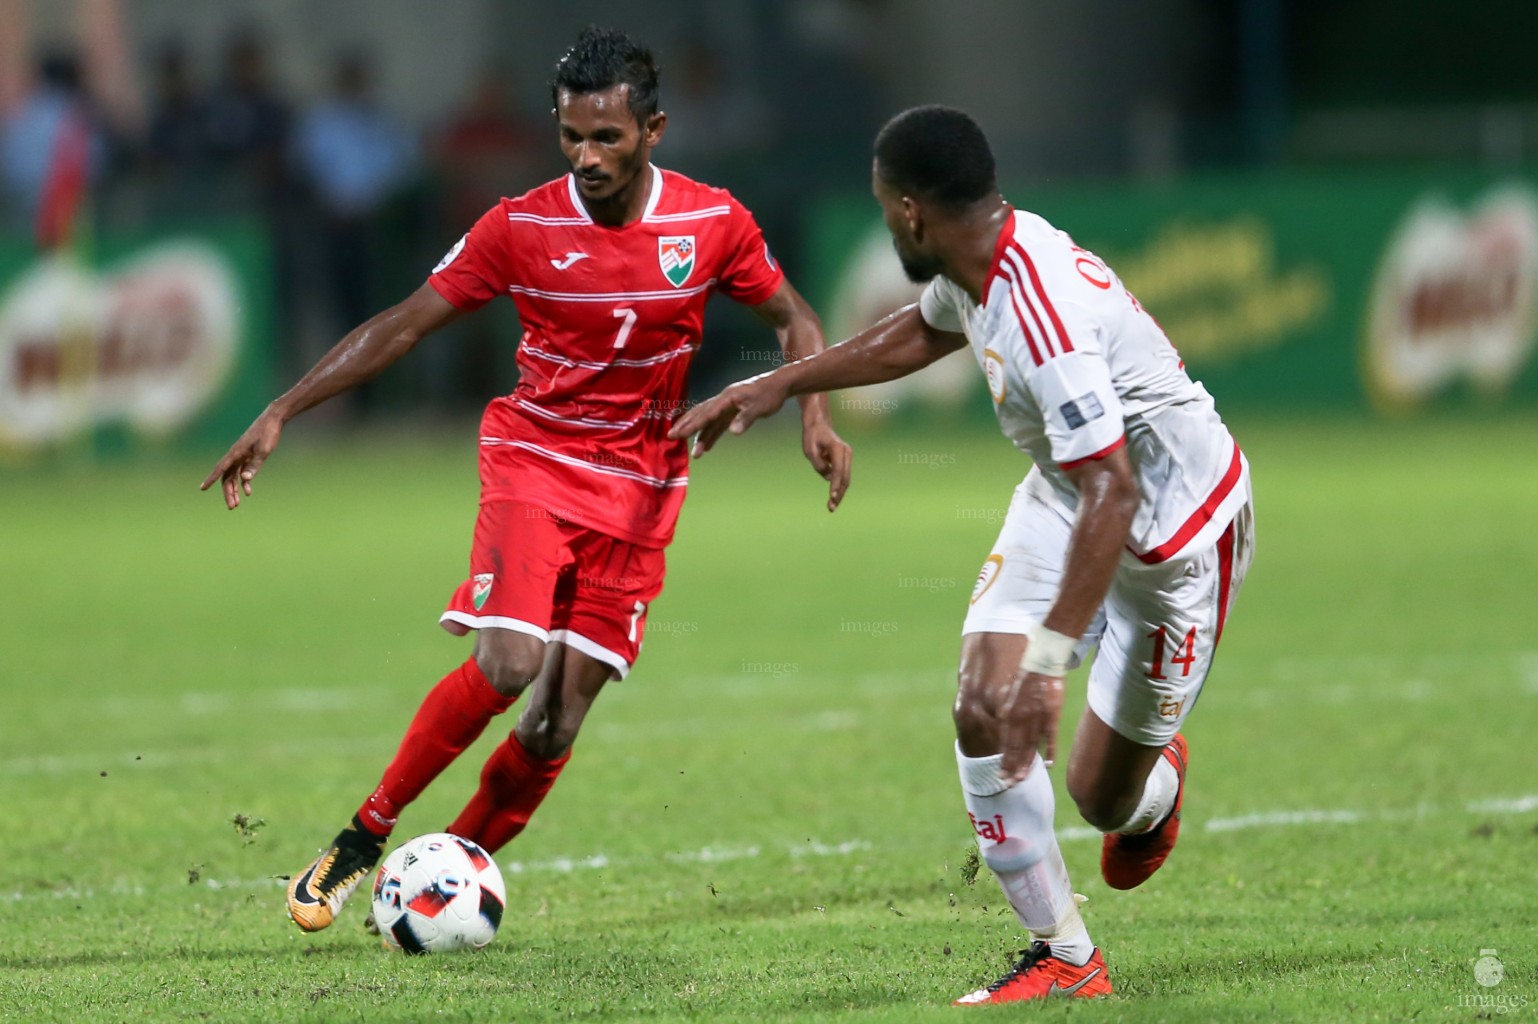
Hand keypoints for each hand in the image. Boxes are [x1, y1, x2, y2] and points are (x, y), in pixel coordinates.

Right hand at [200, 409, 283, 508]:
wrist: (272, 420)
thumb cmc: (267, 434)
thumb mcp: (263, 452)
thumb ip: (254, 466)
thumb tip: (244, 479)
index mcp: (235, 453)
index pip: (220, 469)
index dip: (211, 479)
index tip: (202, 488)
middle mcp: (235, 455)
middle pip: (227, 477)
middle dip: (228, 492)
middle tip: (232, 507)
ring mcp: (241, 456)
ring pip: (233, 476)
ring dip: (234, 490)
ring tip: (237, 504)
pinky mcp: (248, 456)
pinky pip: (242, 472)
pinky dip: (244, 482)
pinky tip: (248, 491)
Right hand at [669, 374, 787, 456]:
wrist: (779, 384)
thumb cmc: (770, 394)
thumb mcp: (760, 407)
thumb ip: (745, 418)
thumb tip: (733, 432)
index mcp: (727, 398)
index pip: (706, 414)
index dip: (691, 425)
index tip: (678, 434)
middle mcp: (723, 401)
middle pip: (700, 414)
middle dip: (686, 427)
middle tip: (671, 437)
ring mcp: (727, 406)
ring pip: (708, 421)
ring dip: (699, 436)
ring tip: (693, 453)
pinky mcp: (732, 411)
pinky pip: (718, 424)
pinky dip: (711, 435)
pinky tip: (706, 446)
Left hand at [800, 417, 851, 510]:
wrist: (819, 424)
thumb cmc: (812, 436)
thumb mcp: (810, 450)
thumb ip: (818, 464)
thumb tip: (828, 477)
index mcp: (838, 448)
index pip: (838, 471)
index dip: (835, 485)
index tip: (831, 497)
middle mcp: (846, 452)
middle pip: (845, 478)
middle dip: (839, 494)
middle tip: (831, 508)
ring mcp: (847, 457)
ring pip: (845, 479)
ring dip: (839, 493)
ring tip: (831, 507)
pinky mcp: (845, 461)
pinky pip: (843, 477)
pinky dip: (838, 487)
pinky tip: (832, 499)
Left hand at [997, 669, 1064, 783]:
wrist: (1042, 657)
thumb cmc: (1027, 676)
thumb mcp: (1012, 695)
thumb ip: (1009, 713)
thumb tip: (1003, 726)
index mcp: (1010, 712)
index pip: (1006, 743)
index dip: (1004, 761)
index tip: (1001, 775)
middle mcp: (1021, 717)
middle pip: (1016, 748)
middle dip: (1012, 768)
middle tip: (1008, 785)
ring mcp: (1037, 716)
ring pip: (1031, 746)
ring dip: (1026, 764)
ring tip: (1022, 779)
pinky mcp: (1052, 712)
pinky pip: (1050, 735)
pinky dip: (1050, 750)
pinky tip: (1048, 763)